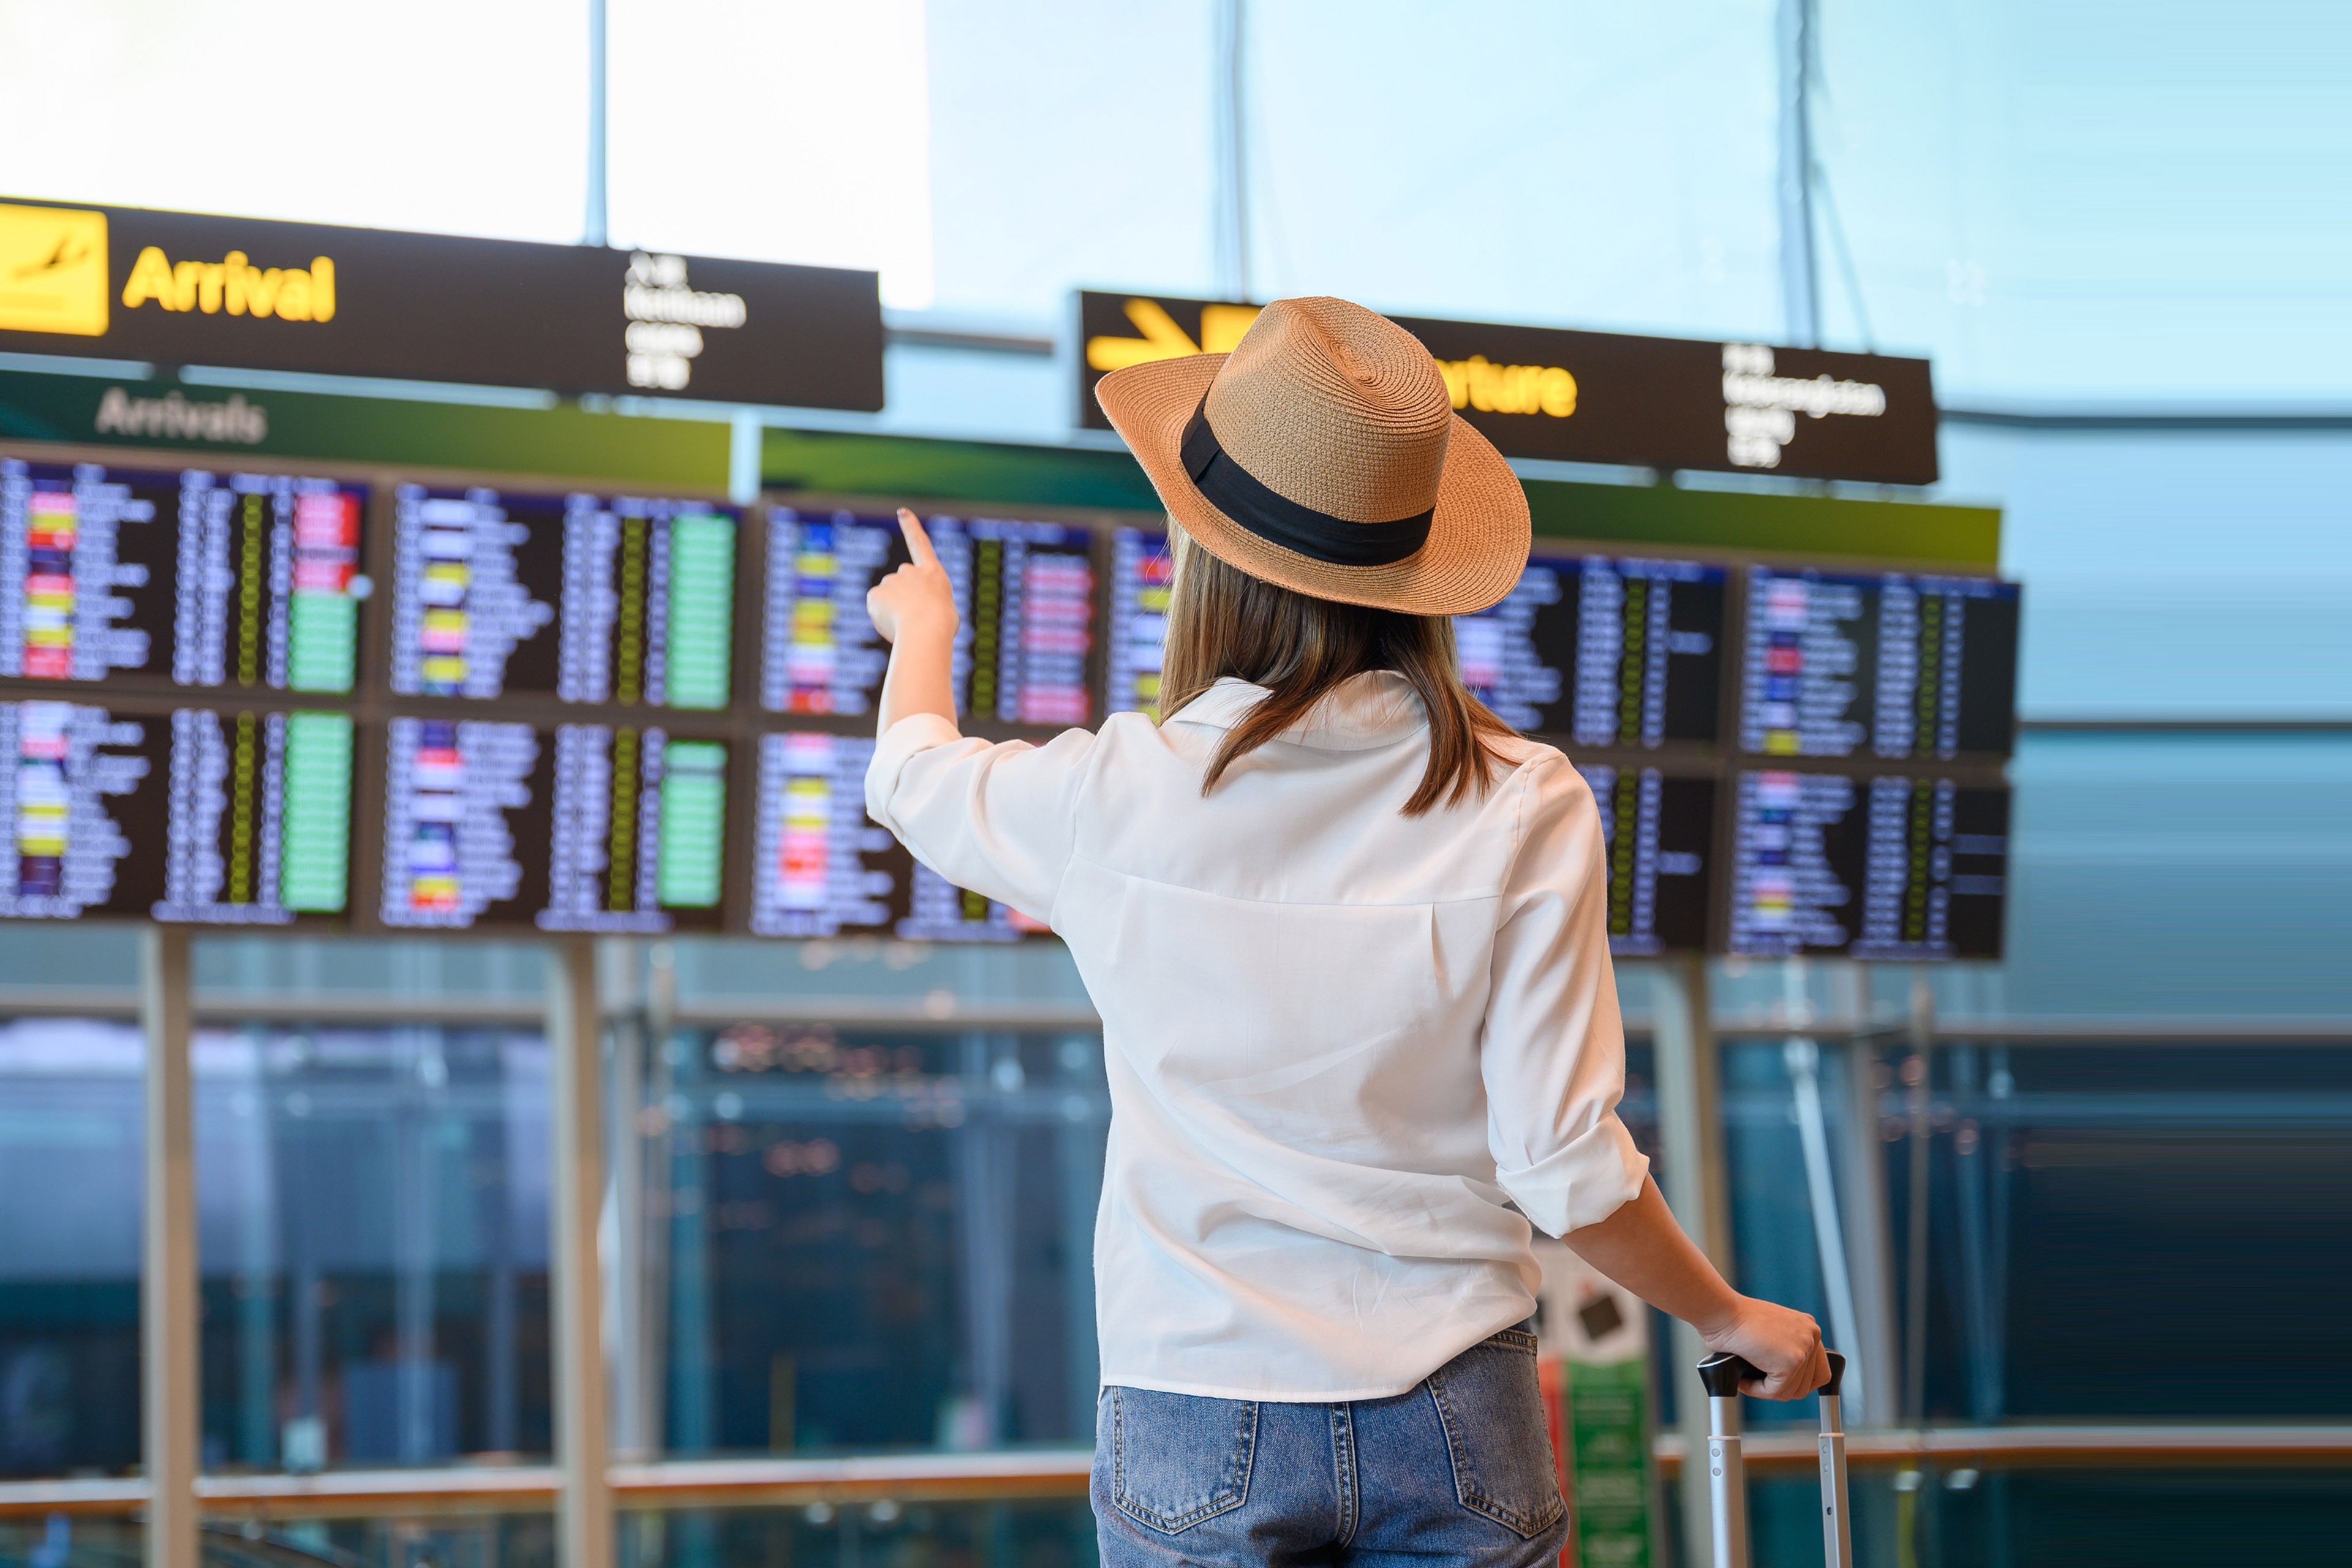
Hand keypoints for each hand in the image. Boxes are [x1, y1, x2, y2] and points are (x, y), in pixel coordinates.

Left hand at [866, 509, 958, 645]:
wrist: (927, 629)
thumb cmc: (941, 626)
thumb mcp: (943, 612)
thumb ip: (927, 603)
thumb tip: (909, 610)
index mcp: (933, 573)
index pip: (920, 544)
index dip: (911, 527)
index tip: (902, 512)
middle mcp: (910, 571)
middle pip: (901, 584)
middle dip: (904, 598)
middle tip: (914, 618)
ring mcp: (891, 580)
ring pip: (889, 599)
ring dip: (895, 611)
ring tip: (907, 624)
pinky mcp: (875, 593)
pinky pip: (876, 608)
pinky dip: (882, 617)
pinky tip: (894, 624)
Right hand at [1699, 1296, 1829, 1400]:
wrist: (1722, 1311)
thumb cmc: (1734, 1318)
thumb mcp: (1770, 1330)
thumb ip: (1784, 1347)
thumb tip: (1784, 1376)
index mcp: (1808, 1327)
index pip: (1819, 1370)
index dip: (1798, 1382)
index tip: (1780, 1384)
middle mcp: (1811, 1335)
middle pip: (1807, 1384)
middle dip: (1781, 1388)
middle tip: (1758, 1382)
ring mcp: (1803, 1349)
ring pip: (1791, 1391)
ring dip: (1767, 1390)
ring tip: (1747, 1378)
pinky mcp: (1790, 1363)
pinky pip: (1775, 1391)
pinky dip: (1756, 1390)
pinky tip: (1743, 1379)